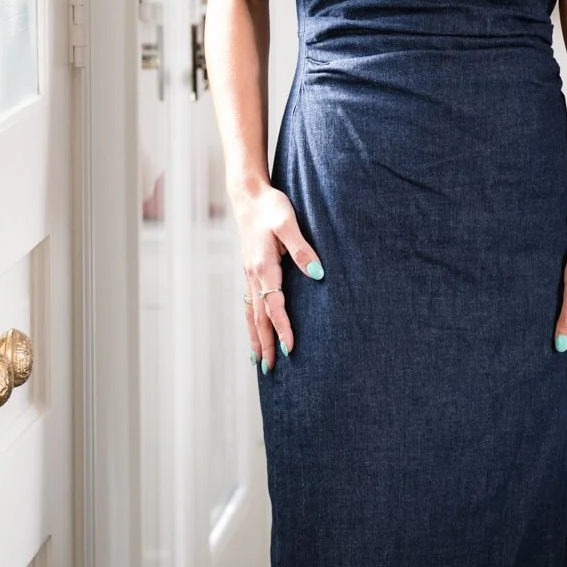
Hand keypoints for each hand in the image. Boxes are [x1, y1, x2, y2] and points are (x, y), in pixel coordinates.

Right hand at [233, 179, 319, 371]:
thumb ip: (303, 250)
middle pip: (259, 317)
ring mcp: (249, 275)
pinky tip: (254, 331)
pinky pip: (248, 303)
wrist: (249, 195)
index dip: (283, 329)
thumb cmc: (271, 207)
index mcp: (263, 266)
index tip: (290, 350)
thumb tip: (318, 274)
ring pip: (250, 313)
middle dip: (265, 344)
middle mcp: (253, 275)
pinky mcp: (249, 271)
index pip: (274, 306)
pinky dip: (250, 322)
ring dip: (255, 338)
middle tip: (270, 371)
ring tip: (259, 362)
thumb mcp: (289, 224)